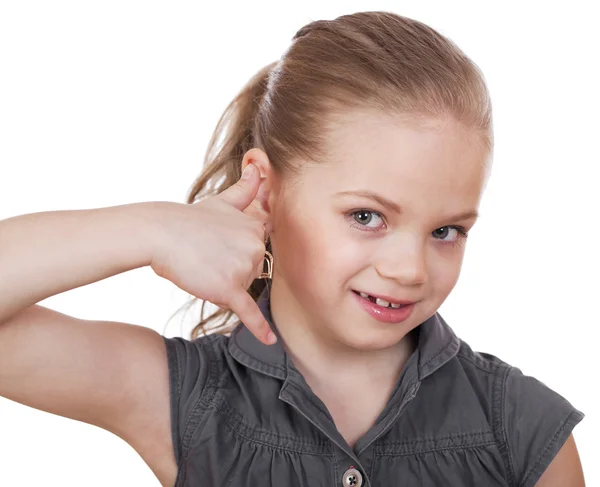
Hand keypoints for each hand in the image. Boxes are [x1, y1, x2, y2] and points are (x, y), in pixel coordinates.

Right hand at [150, 163, 275, 344]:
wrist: (160, 233)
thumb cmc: (188, 218)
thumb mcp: (221, 201)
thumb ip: (246, 188)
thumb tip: (258, 164)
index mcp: (255, 227)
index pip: (260, 248)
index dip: (241, 250)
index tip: (225, 247)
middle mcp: (255, 246)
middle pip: (254, 269)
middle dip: (234, 267)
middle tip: (207, 255)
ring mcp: (243, 268)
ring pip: (245, 286)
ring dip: (227, 283)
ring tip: (203, 266)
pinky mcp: (229, 289)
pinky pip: (248, 312)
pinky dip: (259, 328)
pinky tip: (270, 342)